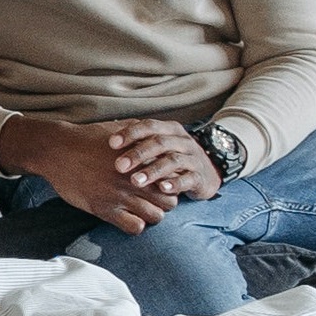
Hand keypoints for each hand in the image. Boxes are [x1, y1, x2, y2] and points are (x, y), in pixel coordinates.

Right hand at [0, 115, 178, 234]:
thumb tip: (153, 131)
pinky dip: (136, 225)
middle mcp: (134, 179)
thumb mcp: (116, 129)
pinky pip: (135, 227)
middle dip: (164, 201)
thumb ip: (139, 131)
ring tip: (141, 209)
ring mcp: (120, 196)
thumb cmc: (86, 138)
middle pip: (170, 201)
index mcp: (140, 160)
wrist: (58, 150)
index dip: (169, 182)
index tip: (160, 183)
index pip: (172, 178)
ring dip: (152, 214)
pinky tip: (128, 216)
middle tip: (153, 198)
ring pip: (156, 216)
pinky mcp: (106, 210)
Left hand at [107, 118, 222, 199]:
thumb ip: (139, 141)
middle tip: (119, 166)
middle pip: (159, 143)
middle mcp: (182, 140)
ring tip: (135, 181)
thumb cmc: (172, 156)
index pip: (149, 126)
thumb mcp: (159, 145)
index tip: (111, 143)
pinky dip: (175, 183)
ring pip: (172, 161)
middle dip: (137, 154)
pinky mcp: (200, 177)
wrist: (208, 171)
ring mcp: (193, 158)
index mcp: (170, 129)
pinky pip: (188, 179)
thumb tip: (107, 138)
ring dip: (153, 170)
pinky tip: (162, 189)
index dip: (130, 133)